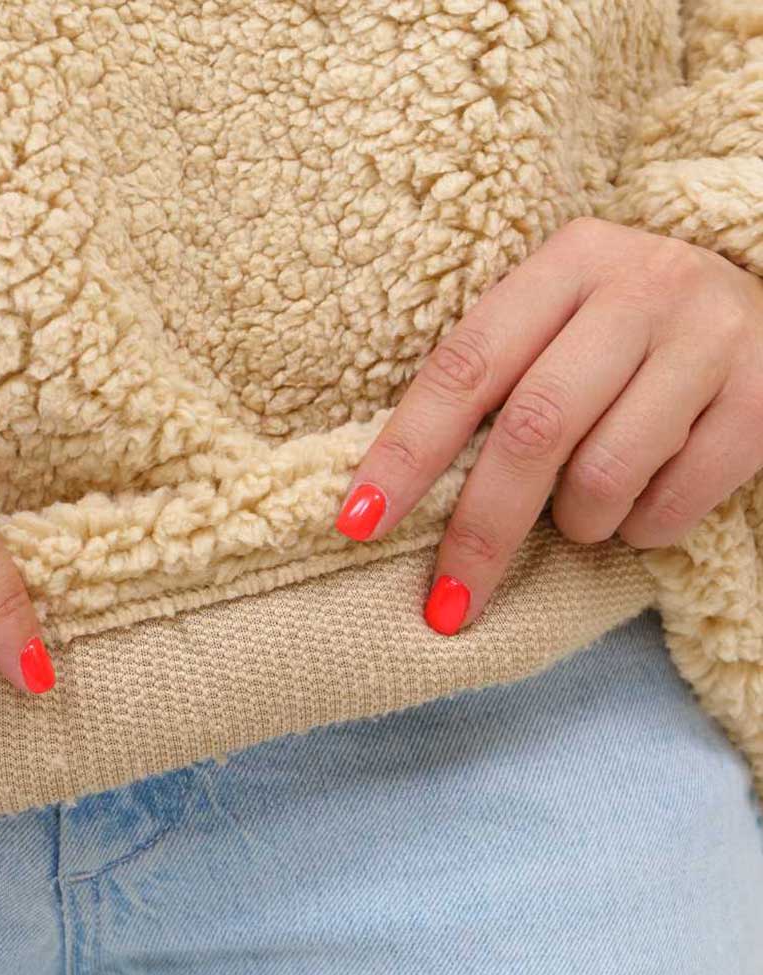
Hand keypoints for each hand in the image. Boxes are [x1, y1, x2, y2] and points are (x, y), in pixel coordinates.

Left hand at [334, 216, 762, 633]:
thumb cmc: (629, 340)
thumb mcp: (562, 327)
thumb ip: (496, 386)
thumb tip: (392, 501)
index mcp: (568, 263)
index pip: (465, 366)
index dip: (406, 451)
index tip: (358, 522)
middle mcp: (640, 287)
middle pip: (533, 430)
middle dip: (480, 531)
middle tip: (448, 603)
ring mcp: (709, 339)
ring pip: (604, 476)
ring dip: (577, 524)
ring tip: (585, 513)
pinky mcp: (761, 397)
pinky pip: (673, 505)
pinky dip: (642, 530)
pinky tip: (646, 503)